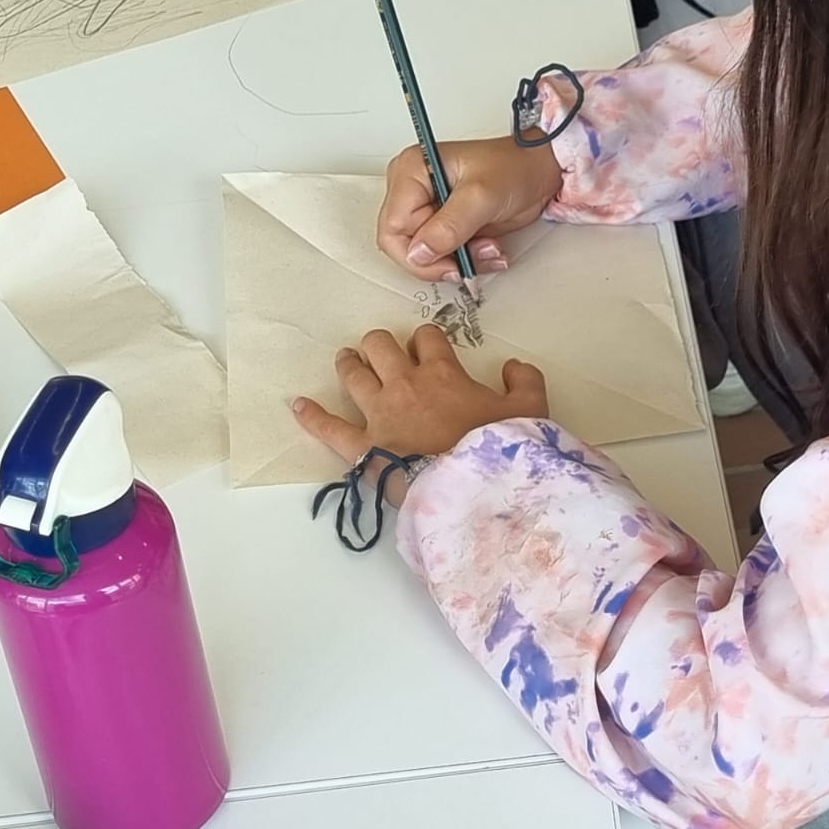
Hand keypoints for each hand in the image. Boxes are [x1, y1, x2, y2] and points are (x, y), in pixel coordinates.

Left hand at [292, 325, 548, 505]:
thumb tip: (512, 365)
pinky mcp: (363, 446)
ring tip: (347, 359)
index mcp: (443, 373)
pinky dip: (311, 415)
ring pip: (354, 374)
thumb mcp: (531, 409)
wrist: (476, 490)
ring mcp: (380, 413)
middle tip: (381, 351)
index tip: (426, 348)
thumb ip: (525, 380)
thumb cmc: (502, 449)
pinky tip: (296, 404)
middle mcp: (405, 384)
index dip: (425, 339)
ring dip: (349, 363)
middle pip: (381, 346)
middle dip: (380, 344)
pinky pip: (329, 427)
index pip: (427, 339)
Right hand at [378, 135, 563, 281]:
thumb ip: (449, 227)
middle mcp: (413, 189)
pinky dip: (468, 258)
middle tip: (473, 255)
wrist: (540, 171)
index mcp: (411, 172)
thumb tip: (419, 253)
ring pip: (427, 255)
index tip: (449, 263)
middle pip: (406, 247)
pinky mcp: (444, 223)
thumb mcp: (481, 197)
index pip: (393, 229)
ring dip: (462, 259)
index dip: (418, 255)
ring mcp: (428, 207)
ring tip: (489, 247)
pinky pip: (444, 254)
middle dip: (444, 258)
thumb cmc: (514, 166)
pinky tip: (488, 247)